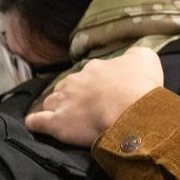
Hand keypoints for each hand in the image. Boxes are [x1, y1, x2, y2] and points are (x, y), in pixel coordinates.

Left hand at [25, 47, 163, 146]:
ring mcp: (64, 101)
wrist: (132, 110)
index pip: (91, 73)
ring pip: (52, 101)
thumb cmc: (140, 86)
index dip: (97, 83)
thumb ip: (136, 55)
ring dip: (56, 106)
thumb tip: (132, 56)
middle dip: (74, 95)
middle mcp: (76, 81)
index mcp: (96, 68)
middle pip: (69, 86)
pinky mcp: (57, 123)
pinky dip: (35, 122)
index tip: (105, 93)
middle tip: (87, 107)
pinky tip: (34, 124)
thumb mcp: (145, 59)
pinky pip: (38, 121)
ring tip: (65, 116)